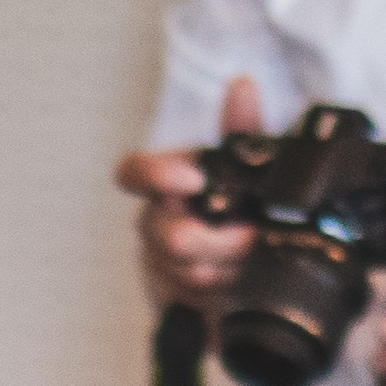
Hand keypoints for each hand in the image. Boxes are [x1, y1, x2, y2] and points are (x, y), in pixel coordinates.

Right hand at [113, 75, 272, 309]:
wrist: (247, 270)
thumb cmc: (239, 212)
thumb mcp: (248, 168)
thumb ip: (243, 130)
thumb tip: (242, 86)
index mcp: (170, 185)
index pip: (135, 173)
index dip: (154, 175)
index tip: (192, 179)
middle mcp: (158, 221)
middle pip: (165, 233)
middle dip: (212, 240)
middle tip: (248, 236)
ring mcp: (163, 262)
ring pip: (181, 270)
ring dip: (224, 268)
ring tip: (250, 262)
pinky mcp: (174, 298)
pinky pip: (189, 300)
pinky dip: (221, 293)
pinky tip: (238, 285)